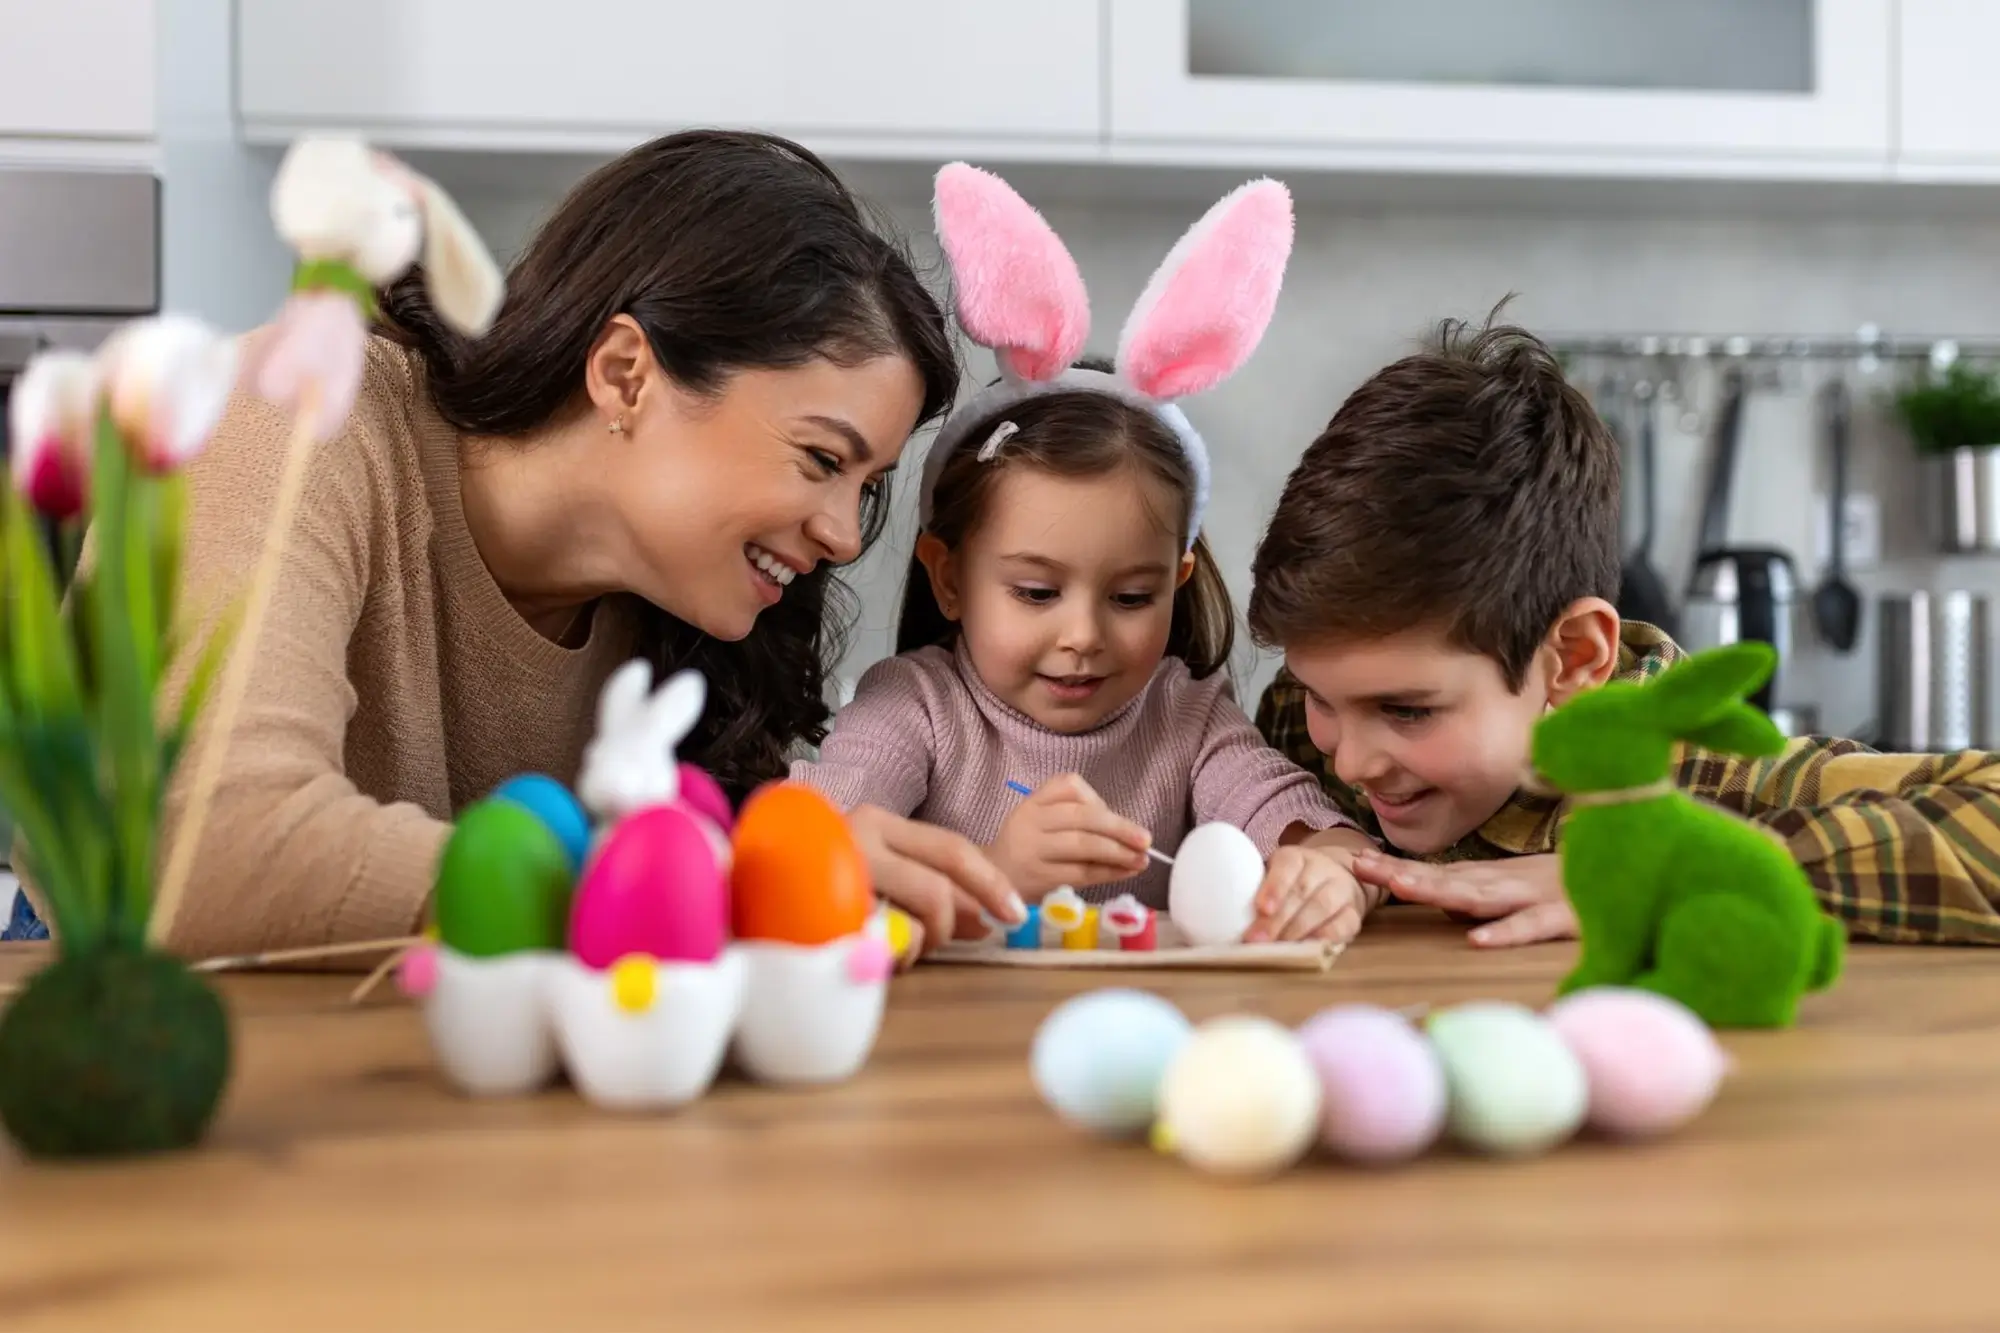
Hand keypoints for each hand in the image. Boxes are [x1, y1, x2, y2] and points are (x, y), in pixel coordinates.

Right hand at [848, 804, 1026, 951]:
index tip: (1016, 913)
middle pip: (939, 887)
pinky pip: (889, 946)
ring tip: (905, 945)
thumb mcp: (884, 873)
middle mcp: (859, 844)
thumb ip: (933, 887)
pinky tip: (881, 952)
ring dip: (926, 941)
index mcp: (879, 825)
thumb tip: (984, 919)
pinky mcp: (833, 919)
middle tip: (964, 937)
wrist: (745, 892)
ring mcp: (841, 881)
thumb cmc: (832, 881)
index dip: (991, 883)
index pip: (951, 848)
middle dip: (961, 921)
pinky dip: (898, 956)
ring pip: (918, 922)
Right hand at [988, 774, 1150, 899]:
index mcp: (1032, 802)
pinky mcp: (1039, 878)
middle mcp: (1029, 821)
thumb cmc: (1028, 849)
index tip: (1117, 817)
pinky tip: (1124, 873)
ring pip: (1083, 845)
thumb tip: (1127, 831)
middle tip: (1146, 840)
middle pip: (1082, 817)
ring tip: (1141, 860)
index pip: (1069, 787)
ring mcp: (1033, 851)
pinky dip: (1108, 873)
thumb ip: (1075, 817)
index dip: (1099, 801)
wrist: (992, 883)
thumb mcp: (1041, 822)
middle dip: (1119, 828)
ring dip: (1119, 853)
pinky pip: (1081, 873)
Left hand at [1247, 844, 1368, 943]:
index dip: (1274, 886)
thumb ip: (1255, 890)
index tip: (1261, 908)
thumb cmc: (1293, 884)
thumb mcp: (1275, 877)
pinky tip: (1310, 948)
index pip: (1287, 865)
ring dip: (1298, 930)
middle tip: (1257, 940)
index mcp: (1296, 857)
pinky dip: (1327, 936)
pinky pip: (1345, 924)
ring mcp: (1342, 889)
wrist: (1338, 879)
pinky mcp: (1355, 912)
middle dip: (1277, 919)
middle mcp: (1322, 869)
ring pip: (1322, 907)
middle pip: (1302, 891)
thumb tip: (1223, 917)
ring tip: (1278, 948)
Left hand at [1351, 850, 1575, 947]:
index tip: (1354, 862)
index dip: (1395, 868)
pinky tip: (1477, 940)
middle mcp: (1503, 884)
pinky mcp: (1563, 918)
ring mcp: (1531, 898)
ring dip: (1438, 891)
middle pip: (1444, 880)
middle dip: (1400, 873)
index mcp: (1490, 879)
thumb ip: (1476, 894)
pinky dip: (1505, 931)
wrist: (1632, 867)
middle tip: (1360, 866)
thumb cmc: (1566, 886)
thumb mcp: (1513, 890)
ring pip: (1478, 896)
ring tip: (1400, 886)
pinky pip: (1530, 926)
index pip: (1433, 873)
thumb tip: (1438, 900)